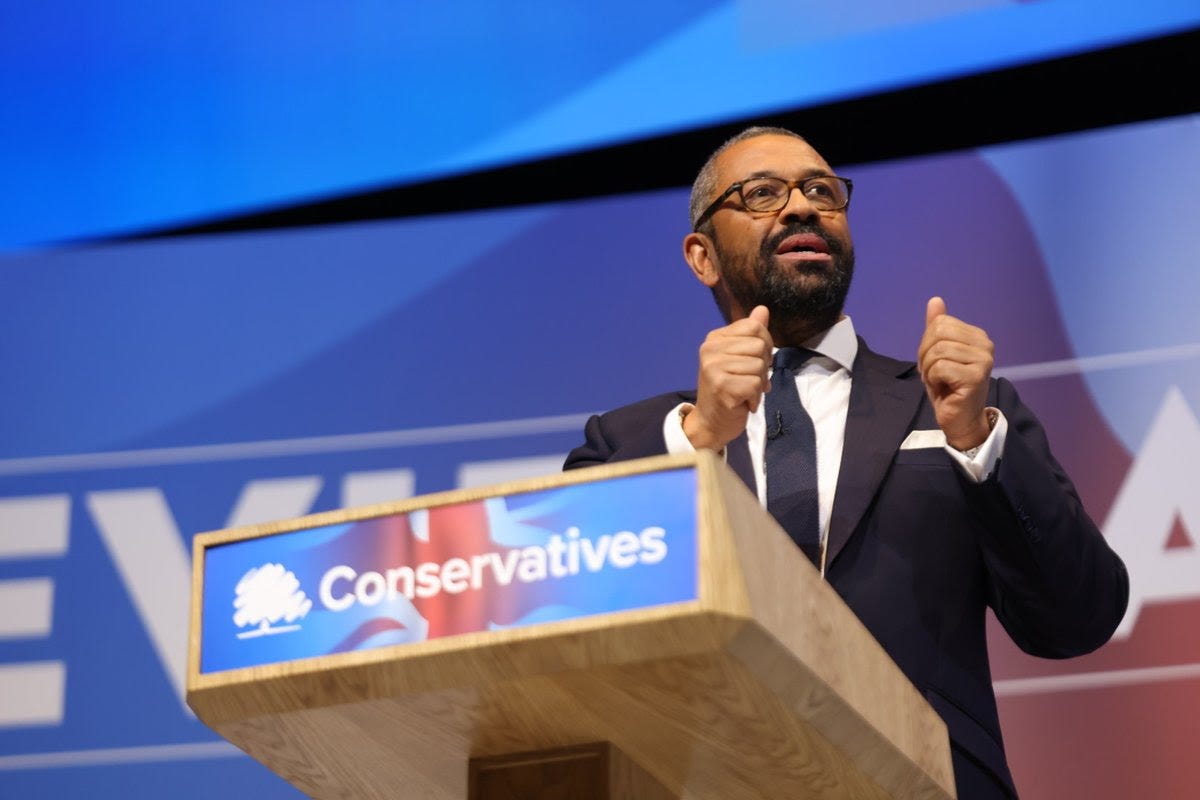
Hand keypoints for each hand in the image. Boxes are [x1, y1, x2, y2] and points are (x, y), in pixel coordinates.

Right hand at [684, 305, 773, 450]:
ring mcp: (714, 368)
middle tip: (748, 380)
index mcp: (715, 339)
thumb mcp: (739, 358)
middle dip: (763, 367)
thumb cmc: (728, 389)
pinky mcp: (721, 386)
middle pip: (760, 346)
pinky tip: (743, 402)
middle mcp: (710, 349)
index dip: (764, 345)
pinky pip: (756, 384)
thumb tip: (763, 309)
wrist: (710, 422)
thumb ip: (751, 334)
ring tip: (744, 392)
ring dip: (759, 384)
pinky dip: (755, 398)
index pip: (754, 327)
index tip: (754, 361)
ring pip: (760, 366)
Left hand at [917, 297, 994, 449]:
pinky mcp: (977, 376)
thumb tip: (935, 300)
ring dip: (929, 370)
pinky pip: (940, 367)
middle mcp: (985, 345)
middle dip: (925, 356)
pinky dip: (934, 379)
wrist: (959, 419)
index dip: (927, 344)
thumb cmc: (948, 387)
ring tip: (940, 382)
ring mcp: (983, 360)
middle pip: (937, 334)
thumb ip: (936, 328)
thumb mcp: (937, 354)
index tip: (934, 363)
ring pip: (937, 351)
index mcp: (977, 336)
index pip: (939, 324)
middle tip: (934, 374)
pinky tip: (945, 389)